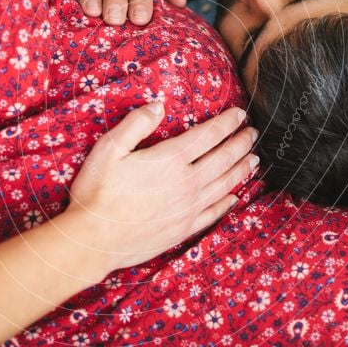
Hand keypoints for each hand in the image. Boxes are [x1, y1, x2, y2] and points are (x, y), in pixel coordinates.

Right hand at [68, 104, 258, 269]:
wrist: (93, 240)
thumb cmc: (97, 192)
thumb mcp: (109, 149)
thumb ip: (136, 124)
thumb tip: (159, 106)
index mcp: (171, 159)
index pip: (209, 135)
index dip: (227, 123)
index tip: (239, 115)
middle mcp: (187, 183)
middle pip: (224, 158)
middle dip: (241, 143)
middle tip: (252, 134)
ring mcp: (189, 208)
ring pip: (225, 184)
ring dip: (242, 169)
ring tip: (254, 159)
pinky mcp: (184, 229)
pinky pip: (215, 212)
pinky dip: (229, 202)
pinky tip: (236, 196)